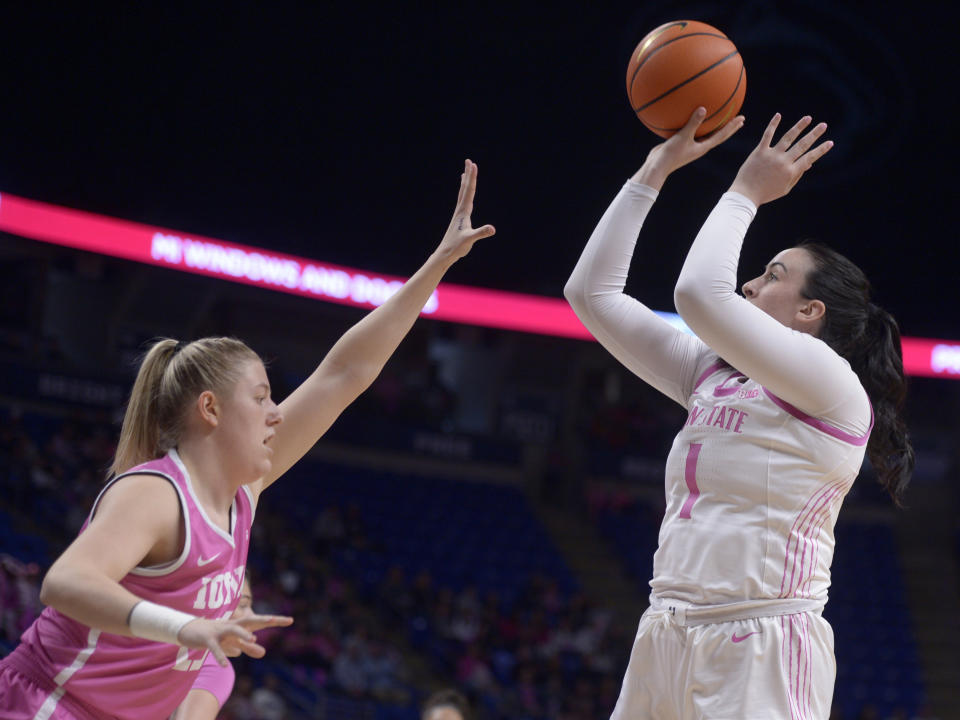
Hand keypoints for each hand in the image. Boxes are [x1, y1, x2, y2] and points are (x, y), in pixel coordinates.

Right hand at [177, 613, 293, 666]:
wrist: (190, 630)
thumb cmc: (216, 635)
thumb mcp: (233, 643)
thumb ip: (248, 648)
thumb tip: (264, 652)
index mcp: (240, 626)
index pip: (260, 622)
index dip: (275, 620)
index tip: (291, 620)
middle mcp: (232, 625)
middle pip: (250, 620)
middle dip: (263, 619)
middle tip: (275, 619)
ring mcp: (220, 630)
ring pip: (232, 629)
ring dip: (242, 633)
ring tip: (252, 638)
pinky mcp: (207, 639)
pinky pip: (215, 648)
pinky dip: (219, 656)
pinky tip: (224, 666)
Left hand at [435, 159, 495, 262]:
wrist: (445, 253)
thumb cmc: (457, 247)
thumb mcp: (470, 239)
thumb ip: (481, 233)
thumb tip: (492, 229)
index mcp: (463, 211)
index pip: (469, 191)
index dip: (472, 177)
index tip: (473, 164)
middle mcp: (460, 210)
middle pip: (465, 188)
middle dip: (468, 175)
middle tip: (469, 161)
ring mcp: (459, 214)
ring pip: (462, 194)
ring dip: (465, 183)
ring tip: (464, 173)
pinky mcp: (459, 219)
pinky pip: (462, 202)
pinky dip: (464, 195)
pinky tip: (464, 196)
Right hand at [632, 107, 744, 189]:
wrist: (657, 166)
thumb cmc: (671, 154)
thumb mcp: (683, 137)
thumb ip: (693, 123)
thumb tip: (703, 108)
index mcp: (703, 147)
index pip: (722, 135)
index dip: (732, 127)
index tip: (742, 118)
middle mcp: (699, 146)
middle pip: (718, 135)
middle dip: (729, 127)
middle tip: (740, 119)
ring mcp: (691, 145)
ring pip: (706, 133)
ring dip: (714, 125)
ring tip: (720, 116)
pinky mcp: (682, 143)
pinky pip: (692, 130)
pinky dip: (694, 123)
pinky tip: (690, 115)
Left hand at [729, 113, 832, 205]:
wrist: (745, 195)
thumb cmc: (766, 193)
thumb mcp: (785, 188)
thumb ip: (797, 175)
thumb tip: (809, 163)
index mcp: (791, 172)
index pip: (809, 157)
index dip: (820, 150)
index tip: (830, 142)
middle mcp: (783, 162)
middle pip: (802, 145)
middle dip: (814, 134)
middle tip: (824, 125)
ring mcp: (771, 155)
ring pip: (788, 137)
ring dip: (799, 126)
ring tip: (808, 118)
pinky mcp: (759, 152)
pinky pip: (768, 135)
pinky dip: (773, 125)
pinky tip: (779, 115)